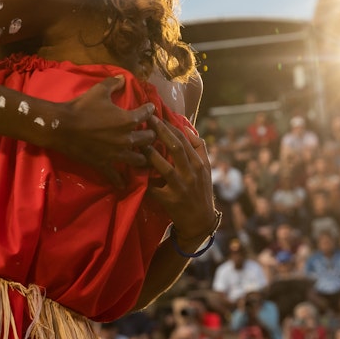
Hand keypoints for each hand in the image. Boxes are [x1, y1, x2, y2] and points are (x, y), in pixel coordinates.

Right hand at [49, 75, 155, 188]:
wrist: (62, 126)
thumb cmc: (82, 107)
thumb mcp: (99, 91)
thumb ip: (113, 83)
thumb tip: (123, 78)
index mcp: (128, 120)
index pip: (147, 115)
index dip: (150, 110)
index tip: (150, 109)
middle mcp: (127, 139)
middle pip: (148, 139)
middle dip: (151, 135)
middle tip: (150, 133)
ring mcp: (116, 154)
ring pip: (138, 160)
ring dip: (143, 158)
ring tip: (144, 157)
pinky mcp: (104, 164)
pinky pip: (116, 176)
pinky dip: (120, 180)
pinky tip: (124, 184)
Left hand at [144, 116, 214, 237]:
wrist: (200, 222)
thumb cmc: (200, 191)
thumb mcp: (205, 169)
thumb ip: (199, 147)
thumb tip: (186, 126)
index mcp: (200, 163)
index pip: (185, 140)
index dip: (170, 126)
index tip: (157, 115)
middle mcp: (192, 174)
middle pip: (176, 148)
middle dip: (161, 132)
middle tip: (147, 120)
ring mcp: (182, 188)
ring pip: (166, 167)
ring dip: (152, 154)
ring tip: (139, 144)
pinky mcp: (171, 201)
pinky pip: (155, 188)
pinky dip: (145, 180)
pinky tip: (133, 172)